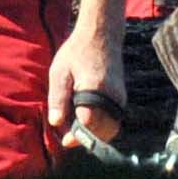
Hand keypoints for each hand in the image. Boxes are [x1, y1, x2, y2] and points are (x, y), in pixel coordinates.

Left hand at [47, 18, 124, 147]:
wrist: (101, 37)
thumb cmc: (76, 53)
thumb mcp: (59, 72)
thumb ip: (58, 98)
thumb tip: (56, 123)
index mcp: (95, 89)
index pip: (89, 123)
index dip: (77, 136)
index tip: (65, 141)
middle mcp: (112, 97)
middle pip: (103, 131)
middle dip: (86, 138)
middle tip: (68, 137)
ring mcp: (120, 98)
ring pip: (110, 129)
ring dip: (94, 134)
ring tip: (75, 128)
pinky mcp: (122, 99)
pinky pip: (113, 121)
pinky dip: (101, 127)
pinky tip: (84, 120)